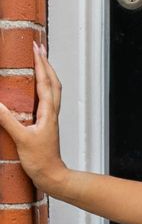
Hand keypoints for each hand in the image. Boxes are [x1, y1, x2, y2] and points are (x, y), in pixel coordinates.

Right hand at [0, 41, 67, 193]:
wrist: (52, 176)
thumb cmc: (40, 161)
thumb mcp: (21, 139)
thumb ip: (7, 120)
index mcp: (48, 112)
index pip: (46, 82)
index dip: (41, 63)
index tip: (36, 47)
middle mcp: (51, 112)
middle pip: (52, 81)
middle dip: (45, 62)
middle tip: (38, 46)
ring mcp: (49, 118)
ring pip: (52, 90)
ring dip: (46, 73)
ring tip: (38, 60)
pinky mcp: (45, 124)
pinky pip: (46, 100)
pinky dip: (42, 87)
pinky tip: (33, 88)